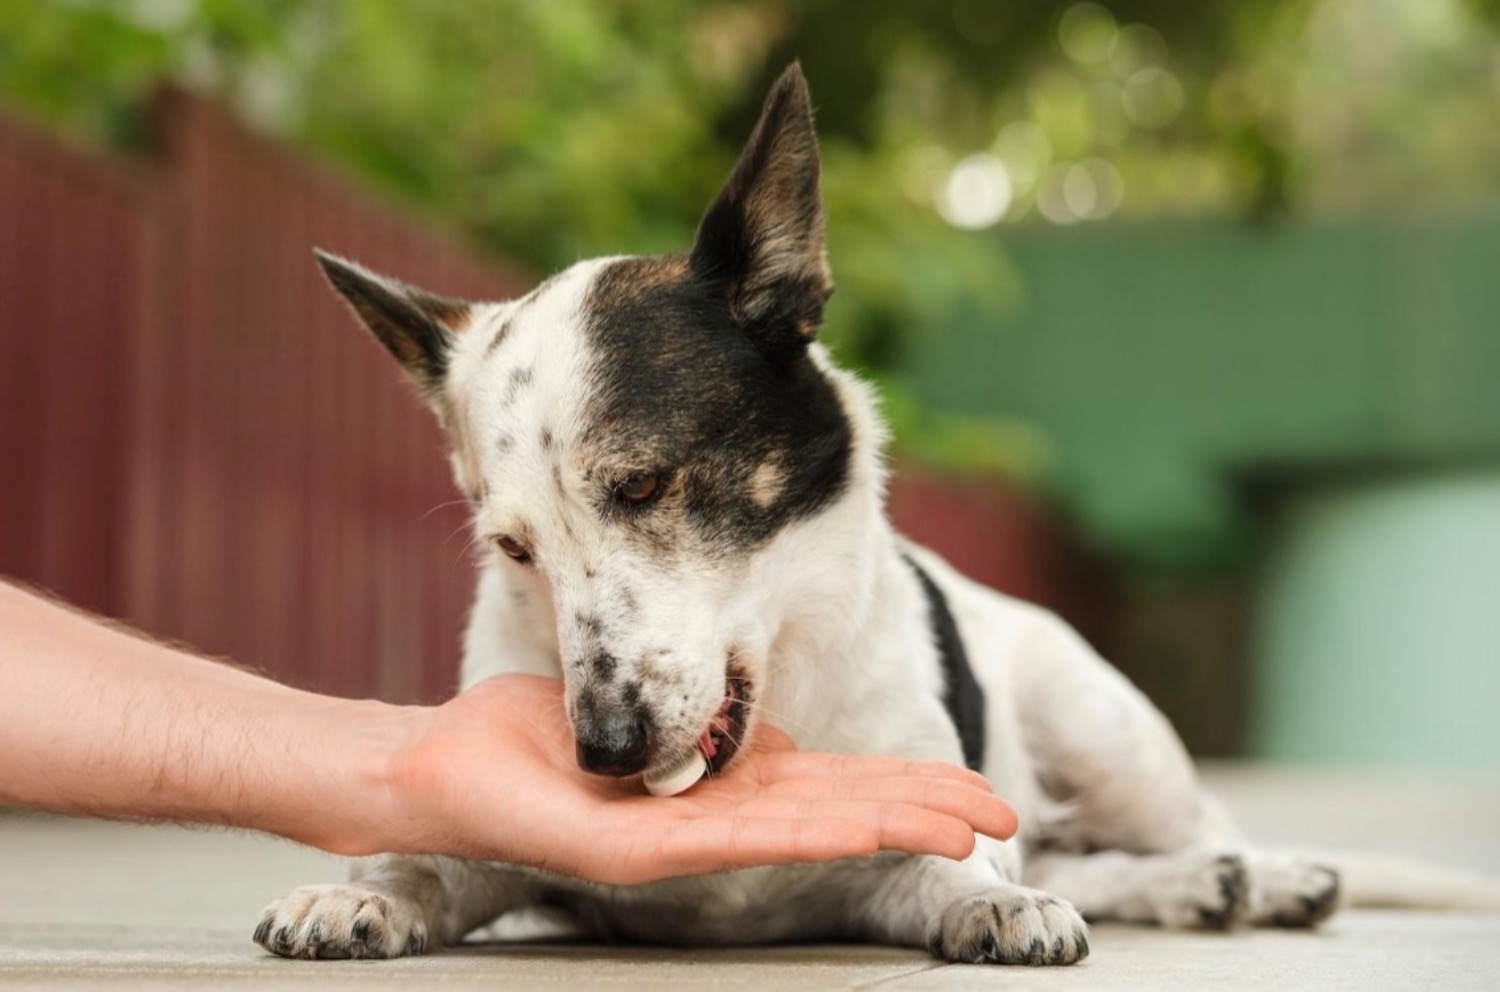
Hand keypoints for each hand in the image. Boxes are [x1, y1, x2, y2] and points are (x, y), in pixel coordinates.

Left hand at [381, 675, 1017, 884]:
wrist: (438, 765)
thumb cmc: (526, 735)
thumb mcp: (637, 715)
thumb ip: (696, 722)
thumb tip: (752, 719)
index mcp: (719, 787)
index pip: (830, 790)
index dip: (900, 787)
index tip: (965, 786)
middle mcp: (715, 818)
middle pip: (839, 813)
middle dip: (920, 810)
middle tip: (1000, 816)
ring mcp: (685, 841)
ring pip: (806, 832)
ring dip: (888, 827)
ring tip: (965, 829)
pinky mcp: (643, 852)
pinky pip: (737, 838)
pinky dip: (808, 832)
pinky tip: (865, 828)